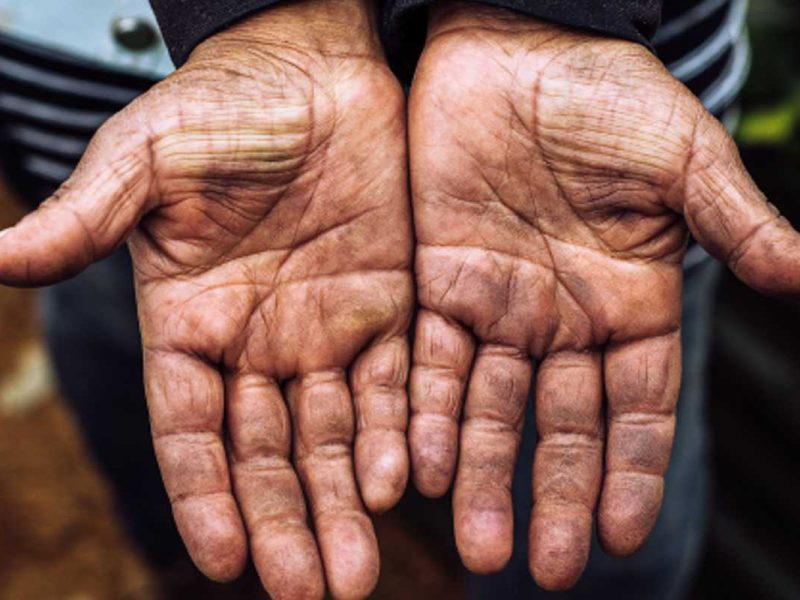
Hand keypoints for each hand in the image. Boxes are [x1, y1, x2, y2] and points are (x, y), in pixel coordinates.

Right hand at [0, 0, 411, 596]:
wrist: (313, 68)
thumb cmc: (223, 105)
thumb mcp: (147, 157)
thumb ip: (90, 216)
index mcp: (191, 320)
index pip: (190, 429)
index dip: (205, 494)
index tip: (224, 562)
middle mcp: (259, 341)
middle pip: (267, 453)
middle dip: (284, 523)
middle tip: (309, 593)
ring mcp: (327, 329)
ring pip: (334, 435)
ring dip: (344, 502)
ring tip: (355, 572)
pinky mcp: (391, 306)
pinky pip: (396, 384)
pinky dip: (397, 433)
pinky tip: (401, 483)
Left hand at [408, 2, 799, 589]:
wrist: (514, 43)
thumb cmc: (604, 92)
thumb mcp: (682, 154)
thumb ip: (732, 220)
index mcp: (631, 299)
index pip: (637, 406)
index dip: (630, 470)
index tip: (618, 535)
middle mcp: (562, 317)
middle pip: (561, 424)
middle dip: (553, 493)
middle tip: (546, 568)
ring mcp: (496, 304)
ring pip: (487, 407)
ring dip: (481, 473)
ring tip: (479, 546)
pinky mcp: (435, 281)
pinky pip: (425, 360)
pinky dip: (423, 413)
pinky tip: (418, 469)